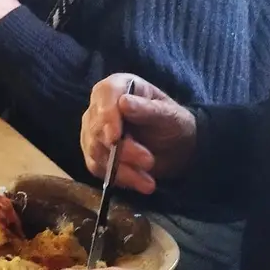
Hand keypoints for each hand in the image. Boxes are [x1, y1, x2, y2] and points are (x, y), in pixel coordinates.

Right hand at [82, 74, 196, 194]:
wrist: (176, 148)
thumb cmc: (172, 123)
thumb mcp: (168, 115)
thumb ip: (147, 109)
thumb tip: (123, 104)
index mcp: (117, 87)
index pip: (103, 96)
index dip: (107, 117)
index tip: (114, 137)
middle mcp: (100, 107)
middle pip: (97, 128)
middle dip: (122, 150)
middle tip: (149, 161)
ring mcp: (93, 131)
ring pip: (95, 151)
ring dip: (122, 169)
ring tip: (149, 182)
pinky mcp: (94, 154)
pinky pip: (97, 167)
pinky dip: (119, 178)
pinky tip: (140, 183)